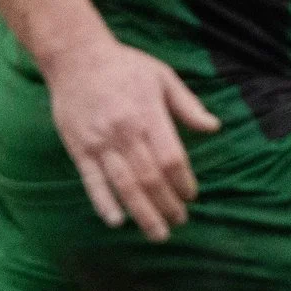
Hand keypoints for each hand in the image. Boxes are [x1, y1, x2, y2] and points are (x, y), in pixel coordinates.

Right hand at [44, 38, 220, 240]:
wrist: (75, 57)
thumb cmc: (126, 66)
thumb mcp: (164, 77)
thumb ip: (188, 106)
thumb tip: (214, 127)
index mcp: (148, 116)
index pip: (171, 159)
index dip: (183, 182)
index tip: (191, 196)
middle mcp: (124, 133)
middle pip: (150, 178)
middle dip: (167, 204)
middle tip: (180, 223)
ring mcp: (99, 142)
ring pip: (123, 185)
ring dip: (142, 212)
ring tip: (158, 233)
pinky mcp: (77, 147)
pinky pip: (91, 180)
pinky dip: (103, 202)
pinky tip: (116, 221)